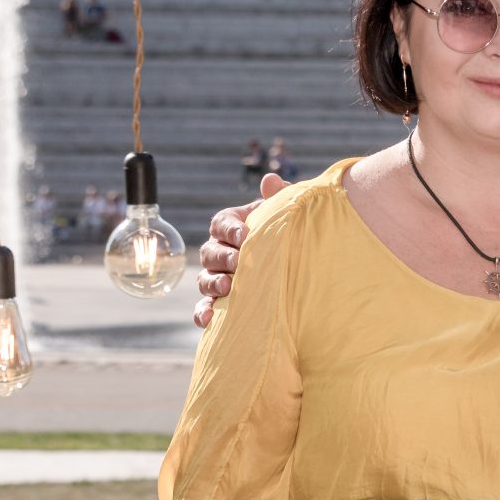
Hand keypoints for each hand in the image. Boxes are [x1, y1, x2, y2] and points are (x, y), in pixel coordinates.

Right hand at [192, 172, 285, 327]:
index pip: (221, 223)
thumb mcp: (284, 216)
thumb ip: (279, 197)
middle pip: (209, 252)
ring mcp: (217, 277)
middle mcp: (219, 251)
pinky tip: (208, 320)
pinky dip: (203, 313)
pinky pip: (204, 308)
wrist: (296, 268)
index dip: (230, 229)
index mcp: (232, 227)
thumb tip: (270, 179)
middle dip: (223, 258)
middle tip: (238, 263)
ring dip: (213, 283)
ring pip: (204, 280)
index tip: (245, 235)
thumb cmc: (286, 236)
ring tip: (227, 288)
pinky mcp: (219, 302)